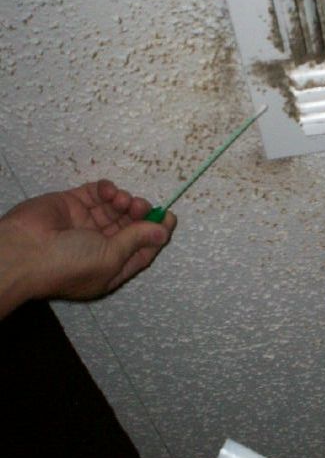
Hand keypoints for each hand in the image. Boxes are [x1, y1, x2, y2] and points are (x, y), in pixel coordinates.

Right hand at [0, 179, 175, 316]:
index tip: (170, 217)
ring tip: (123, 200)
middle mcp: (98, 247)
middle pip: (131, 227)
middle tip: (144, 206)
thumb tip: (163, 233)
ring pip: (116, 208)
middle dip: (140, 215)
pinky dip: (106, 189)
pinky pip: (96, 193)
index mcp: (109, 268)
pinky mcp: (72, 204)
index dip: (156, 234)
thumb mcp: (110, 258)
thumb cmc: (66, 264)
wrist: (23, 249)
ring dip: (125, 201)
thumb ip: (136, 241)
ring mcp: (85, 224)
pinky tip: (107, 191)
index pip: (140, 250)